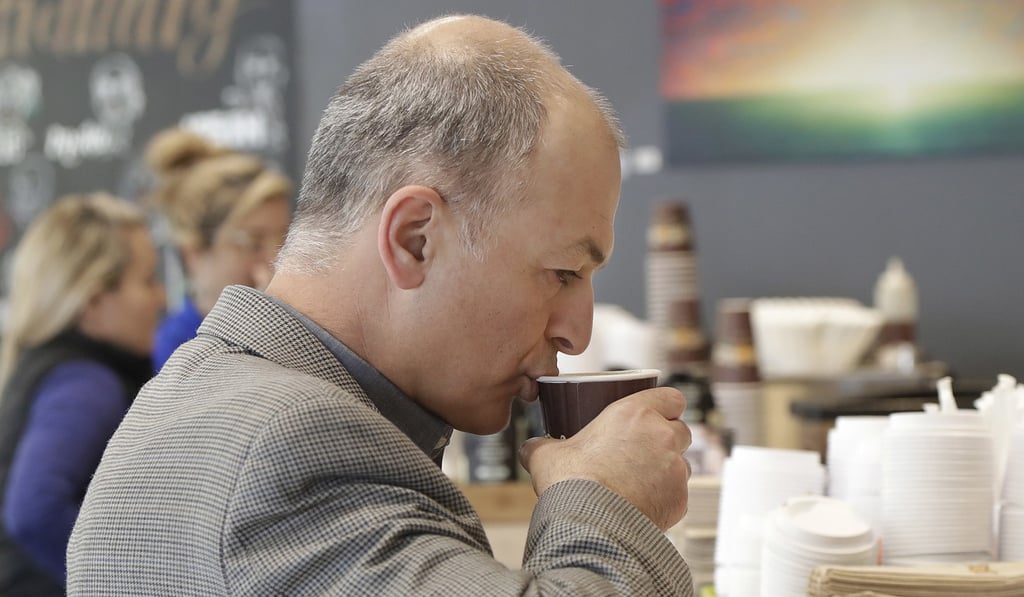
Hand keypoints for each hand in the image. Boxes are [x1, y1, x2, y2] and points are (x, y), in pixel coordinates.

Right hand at [520, 387, 691, 529]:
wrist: (590, 524)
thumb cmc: (571, 482)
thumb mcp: (547, 454)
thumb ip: (541, 446)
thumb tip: (531, 448)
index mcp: (635, 414)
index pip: (672, 397)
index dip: (666, 405)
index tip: (655, 415)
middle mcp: (662, 437)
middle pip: (681, 430)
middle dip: (667, 439)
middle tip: (643, 451)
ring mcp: (675, 469)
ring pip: (682, 463)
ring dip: (667, 469)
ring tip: (641, 482)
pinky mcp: (679, 500)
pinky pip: (678, 494)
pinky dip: (665, 498)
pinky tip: (641, 505)